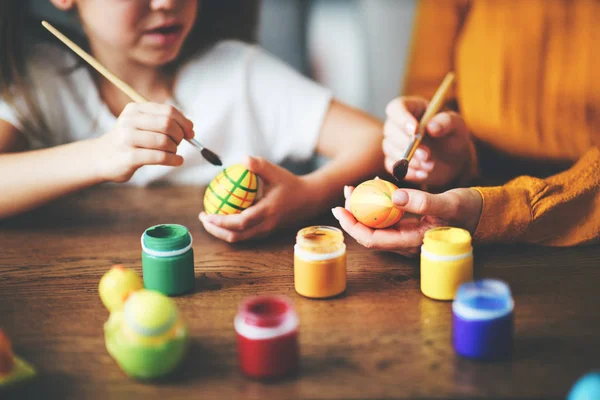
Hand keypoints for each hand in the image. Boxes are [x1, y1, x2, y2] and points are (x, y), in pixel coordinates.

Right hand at [93, 103, 193, 182]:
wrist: (101, 158)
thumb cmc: (128, 142)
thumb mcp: (141, 125)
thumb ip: (163, 122)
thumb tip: (190, 126)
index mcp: (135, 109)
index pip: (168, 111)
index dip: (184, 122)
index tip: (190, 132)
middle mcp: (130, 121)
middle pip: (167, 124)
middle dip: (180, 135)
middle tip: (180, 143)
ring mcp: (128, 138)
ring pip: (164, 141)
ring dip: (174, 149)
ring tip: (173, 153)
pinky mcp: (129, 156)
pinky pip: (159, 157)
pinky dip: (173, 160)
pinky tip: (177, 161)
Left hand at [199, 156, 311, 242]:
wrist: (309, 200)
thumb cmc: (291, 184)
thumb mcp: (276, 172)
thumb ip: (259, 165)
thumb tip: (242, 159)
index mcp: (267, 212)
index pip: (240, 222)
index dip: (221, 222)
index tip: (206, 215)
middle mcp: (265, 226)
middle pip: (236, 236)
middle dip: (216, 230)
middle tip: (203, 218)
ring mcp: (266, 231)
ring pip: (240, 239)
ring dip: (222, 232)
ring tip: (209, 220)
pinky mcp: (266, 232)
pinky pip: (245, 235)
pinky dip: (231, 230)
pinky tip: (223, 218)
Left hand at [332, 185, 481, 257]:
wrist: (485, 212)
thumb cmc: (469, 210)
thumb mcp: (449, 203)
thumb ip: (424, 202)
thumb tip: (394, 196)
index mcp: (413, 242)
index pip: (373, 240)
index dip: (353, 226)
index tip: (340, 209)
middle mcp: (406, 241)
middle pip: (370, 232)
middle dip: (354, 213)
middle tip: (347, 192)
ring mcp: (407, 234)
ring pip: (377, 223)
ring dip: (364, 207)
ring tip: (355, 187)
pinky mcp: (410, 224)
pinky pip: (388, 216)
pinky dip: (378, 202)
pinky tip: (376, 186)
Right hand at [384, 96, 473, 186]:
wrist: (453, 160)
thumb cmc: (453, 136)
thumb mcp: (457, 125)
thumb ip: (446, 122)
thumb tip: (431, 127)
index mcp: (412, 108)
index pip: (396, 108)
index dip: (401, 118)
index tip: (414, 130)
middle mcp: (398, 124)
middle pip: (390, 130)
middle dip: (407, 144)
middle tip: (426, 155)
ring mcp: (394, 143)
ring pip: (390, 149)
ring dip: (410, 159)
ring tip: (431, 165)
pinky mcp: (394, 161)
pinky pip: (393, 166)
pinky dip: (408, 172)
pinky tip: (424, 173)